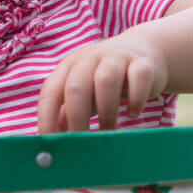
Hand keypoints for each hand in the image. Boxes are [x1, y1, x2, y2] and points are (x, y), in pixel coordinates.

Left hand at [38, 30, 168, 132]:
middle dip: (77, 118)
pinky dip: (136, 100)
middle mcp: (90, 58)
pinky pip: (138, 79)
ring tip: (109, 131)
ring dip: (106, 112)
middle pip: (77, 87)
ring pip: (106, 81)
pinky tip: (133, 114)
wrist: (145, 49)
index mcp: (70, 66)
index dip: (47, 118)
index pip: (51, 92)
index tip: (52, 143)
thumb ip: (67, 112)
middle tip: (84, 142)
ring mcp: (117, 58)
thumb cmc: (107, 78)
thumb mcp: (85, 91)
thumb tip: (53, 140)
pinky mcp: (143, 63)